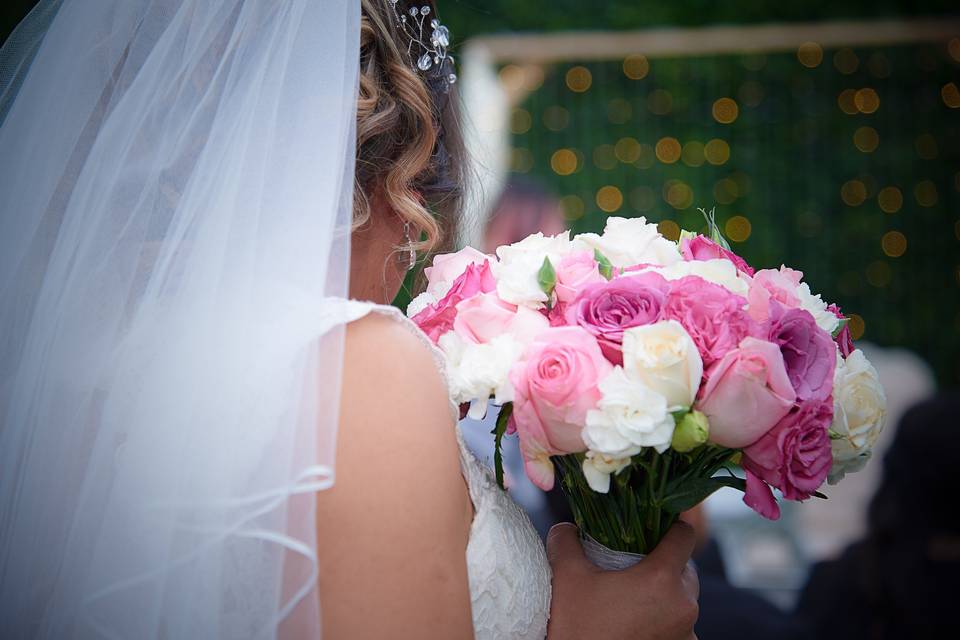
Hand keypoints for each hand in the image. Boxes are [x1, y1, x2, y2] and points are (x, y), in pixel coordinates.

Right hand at [546, 522, 699, 639]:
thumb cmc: (577, 628)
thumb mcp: (565, 577)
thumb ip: (566, 541)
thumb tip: (566, 528)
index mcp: (662, 579)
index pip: (685, 536)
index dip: (670, 527)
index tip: (653, 528)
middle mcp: (684, 607)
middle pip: (686, 570)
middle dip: (664, 564)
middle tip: (634, 567)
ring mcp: (686, 635)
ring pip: (683, 601)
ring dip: (665, 595)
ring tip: (633, 599)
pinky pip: (678, 627)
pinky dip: (663, 621)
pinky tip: (636, 624)